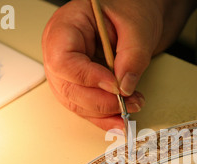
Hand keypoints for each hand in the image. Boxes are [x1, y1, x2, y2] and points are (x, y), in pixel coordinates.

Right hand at [42, 0, 162, 130]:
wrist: (133, 16)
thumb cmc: (128, 10)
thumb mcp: (136, 26)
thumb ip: (132, 55)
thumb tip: (125, 86)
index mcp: (65, 28)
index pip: (63, 60)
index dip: (87, 78)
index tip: (114, 84)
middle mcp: (60, 51)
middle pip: (69, 88)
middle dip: (101, 101)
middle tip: (128, 101)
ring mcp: (68, 71)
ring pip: (77, 104)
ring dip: (105, 112)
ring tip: (132, 106)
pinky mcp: (81, 85)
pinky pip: (86, 108)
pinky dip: (104, 117)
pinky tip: (120, 120)